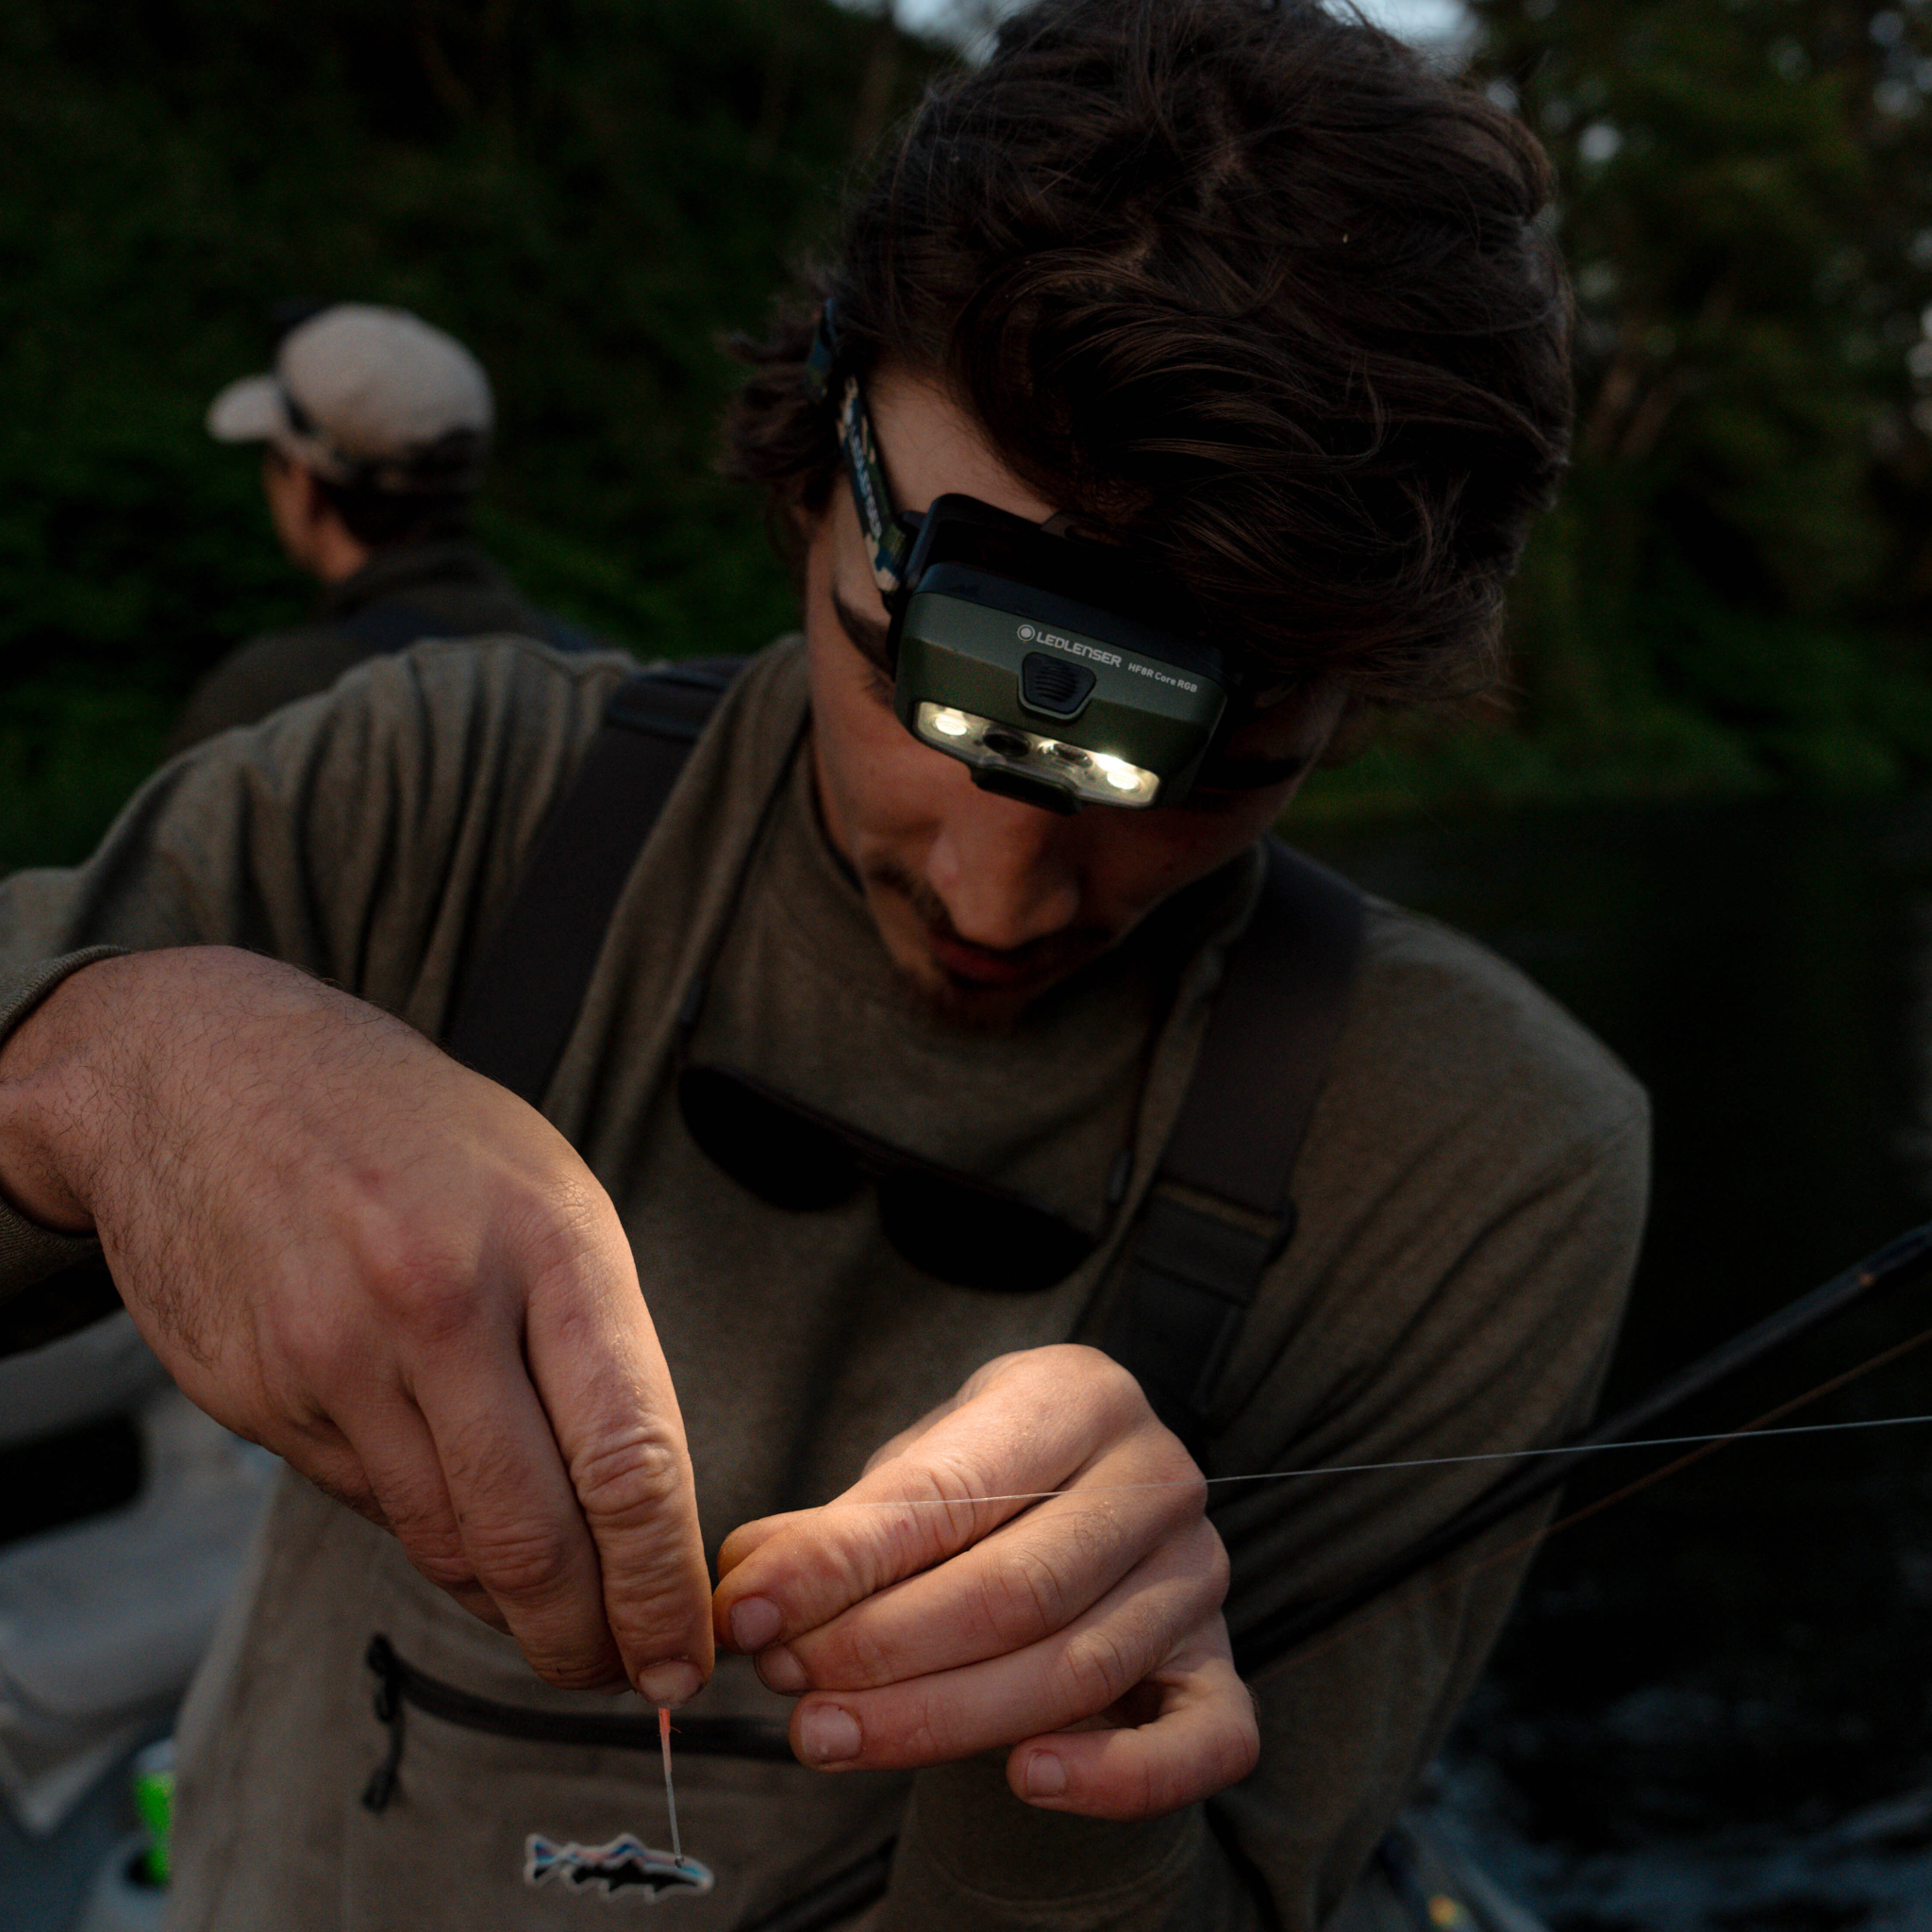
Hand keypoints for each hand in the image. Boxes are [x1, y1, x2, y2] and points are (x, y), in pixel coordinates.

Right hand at [0, 948, 712, 1701]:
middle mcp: (441, 1305)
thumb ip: (597, 1343)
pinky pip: (371, 1508)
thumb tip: (636, 1513)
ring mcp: (338, 1358)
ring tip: (557, 1623)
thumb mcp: (549, 1195)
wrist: (212, 1075)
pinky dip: (429, 1540)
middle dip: (590, 1639)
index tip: (688, 1649)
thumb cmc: (416, 1136)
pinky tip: (457, 1524)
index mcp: (547, 1242)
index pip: (630, 1457)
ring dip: (512, 1610)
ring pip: (447, 1545)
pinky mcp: (263, 1400)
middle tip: (625, 1673)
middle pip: (534, 1539)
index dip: (667, 1582)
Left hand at [713, 1344, 1258, 1820]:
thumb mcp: (916, 1473)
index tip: (747, 1610)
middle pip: (1017, 1588)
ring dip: (940, 1718)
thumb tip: (748, 1582)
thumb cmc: (988, 1488)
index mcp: (1081, 1396)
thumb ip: (839, 1529)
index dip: (841, 1560)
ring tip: (829, 1735)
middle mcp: (1158, 1477)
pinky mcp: (1223, 1671)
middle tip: (785, 1685)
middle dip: (881, 1649)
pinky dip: (1117, 1775)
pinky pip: (1201, 1741)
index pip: (953, 1491)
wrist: (1083, 1511)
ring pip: (1077, 1669)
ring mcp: (1199, 1577)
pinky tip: (1026, 1782)